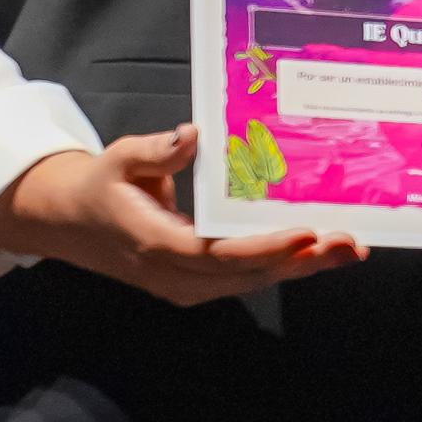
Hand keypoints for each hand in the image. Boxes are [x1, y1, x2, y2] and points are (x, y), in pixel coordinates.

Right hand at [0, 127, 364, 306]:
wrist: (72, 222)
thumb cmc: (102, 185)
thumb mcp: (118, 158)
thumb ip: (154, 151)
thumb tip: (190, 135)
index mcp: (154, 243)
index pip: (216, 253)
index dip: (263, 248)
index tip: (305, 233)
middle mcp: (174, 273)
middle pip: (246, 274)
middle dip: (302, 261)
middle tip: (349, 244)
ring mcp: (187, 285)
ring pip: (253, 281)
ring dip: (303, 268)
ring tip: (350, 250)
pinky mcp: (198, 284)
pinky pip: (247, 279)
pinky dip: (286, 267)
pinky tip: (322, 255)